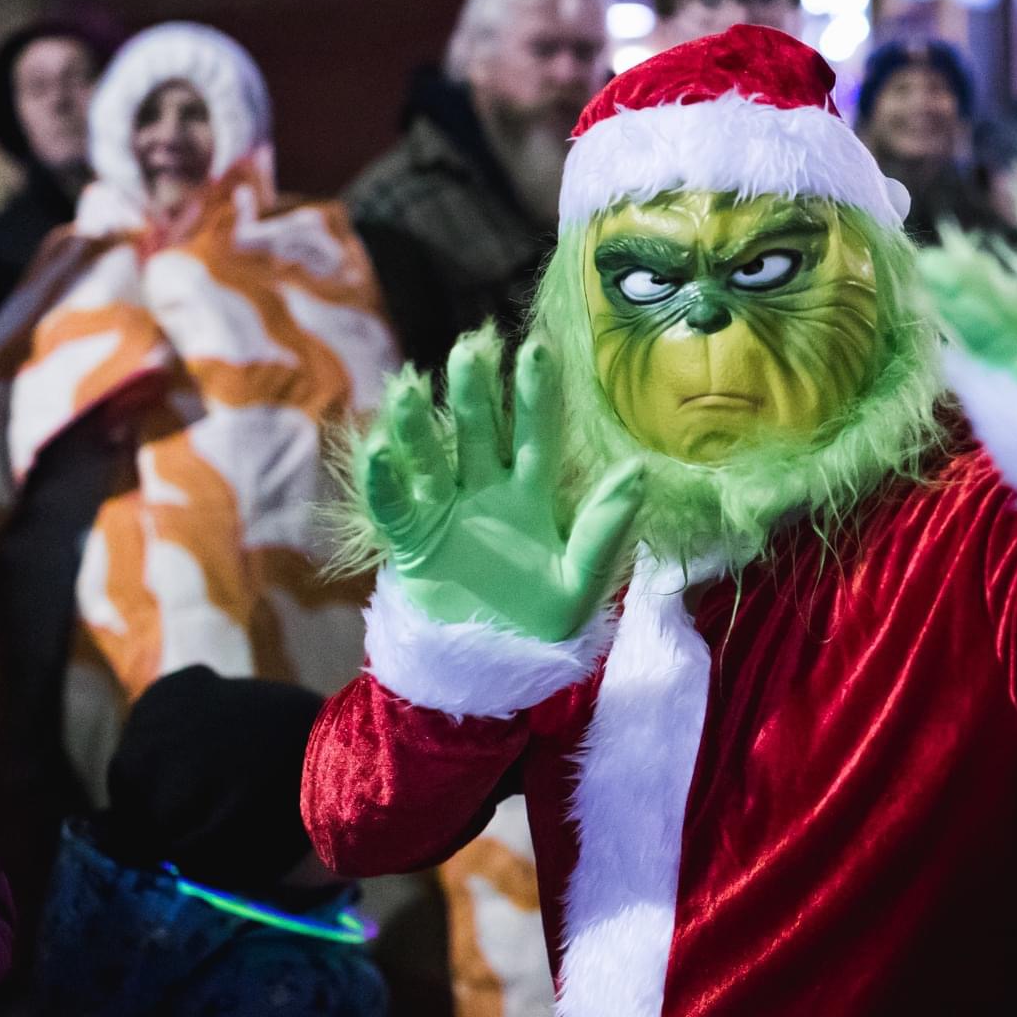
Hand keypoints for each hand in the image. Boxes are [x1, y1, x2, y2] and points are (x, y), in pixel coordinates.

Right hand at [357, 332, 643, 641]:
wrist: (490, 668)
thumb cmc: (542, 622)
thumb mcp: (581, 581)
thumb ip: (605, 529)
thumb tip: (638, 469)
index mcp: (532, 493)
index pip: (535, 434)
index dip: (535, 394)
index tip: (537, 349)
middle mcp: (486, 490)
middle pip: (478, 432)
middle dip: (473, 393)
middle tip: (470, 348)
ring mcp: (445, 510)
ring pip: (430, 457)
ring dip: (418, 425)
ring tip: (409, 387)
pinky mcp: (412, 540)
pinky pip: (393, 506)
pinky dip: (382, 481)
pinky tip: (377, 450)